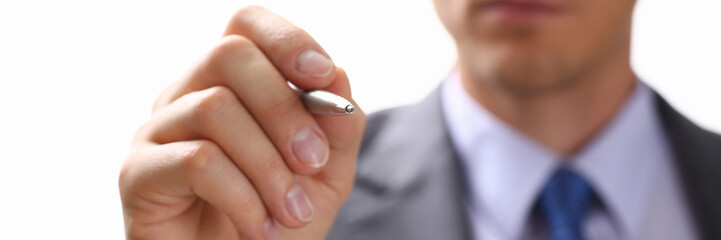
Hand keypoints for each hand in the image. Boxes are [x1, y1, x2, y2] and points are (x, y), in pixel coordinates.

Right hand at [118, 6, 365, 238]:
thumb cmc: (277, 220)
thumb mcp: (325, 173)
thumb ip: (337, 125)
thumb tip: (337, 76)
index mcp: (231, 84)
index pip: (246, 24)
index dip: (286, 40)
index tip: (322, 76)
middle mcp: (187, 94)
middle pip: (228, 54)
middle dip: (283, 109)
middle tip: (313, 162)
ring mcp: (157, 131)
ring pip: (214, 108)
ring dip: (268, 166)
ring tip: (293, 212)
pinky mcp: (138, 173)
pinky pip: (196, 161)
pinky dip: (242, 197)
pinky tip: (260, 228)